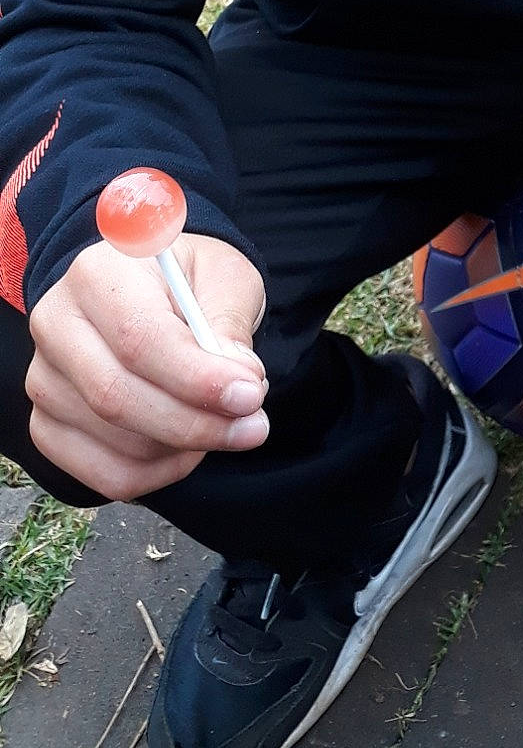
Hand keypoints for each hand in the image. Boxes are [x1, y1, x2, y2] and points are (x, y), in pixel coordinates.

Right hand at [27, 235, 268, 500]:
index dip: (196, 378)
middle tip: (252, 426)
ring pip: (115, 441)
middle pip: (116, 397)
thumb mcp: (226, 278)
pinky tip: (189, 448)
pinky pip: (104, 473)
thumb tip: (238, 380)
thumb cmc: (192, 282)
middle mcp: (56, 324)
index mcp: (98, 273)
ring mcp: (44, 379)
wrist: (156, 294)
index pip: (138, 340)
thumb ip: (229, 325)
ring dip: (184, 448)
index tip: (249, 395)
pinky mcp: (47, 425)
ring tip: (227, 425)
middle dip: (195, 422)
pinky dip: (158, 474)